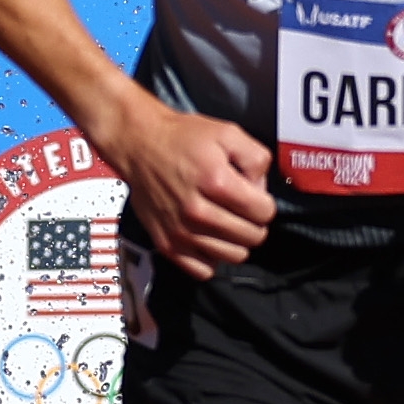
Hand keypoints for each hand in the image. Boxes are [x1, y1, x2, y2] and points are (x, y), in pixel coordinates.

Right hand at [99, 95, 280, 277]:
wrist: (139, 144)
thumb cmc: (182, 138)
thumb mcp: (228, 133)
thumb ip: (256, 158)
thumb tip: (261, 190)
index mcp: (216, 182)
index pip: (264, 213)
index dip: (264, 203)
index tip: (252, 195)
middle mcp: (198, 211)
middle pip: (252, 238)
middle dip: (253, 222)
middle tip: (240, 208)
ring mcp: (181, 231)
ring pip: (233, 256)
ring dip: (235, 241)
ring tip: (225, 222)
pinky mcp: (167, 244)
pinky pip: (204, 270)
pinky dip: (211, 257)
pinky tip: (209, 237)